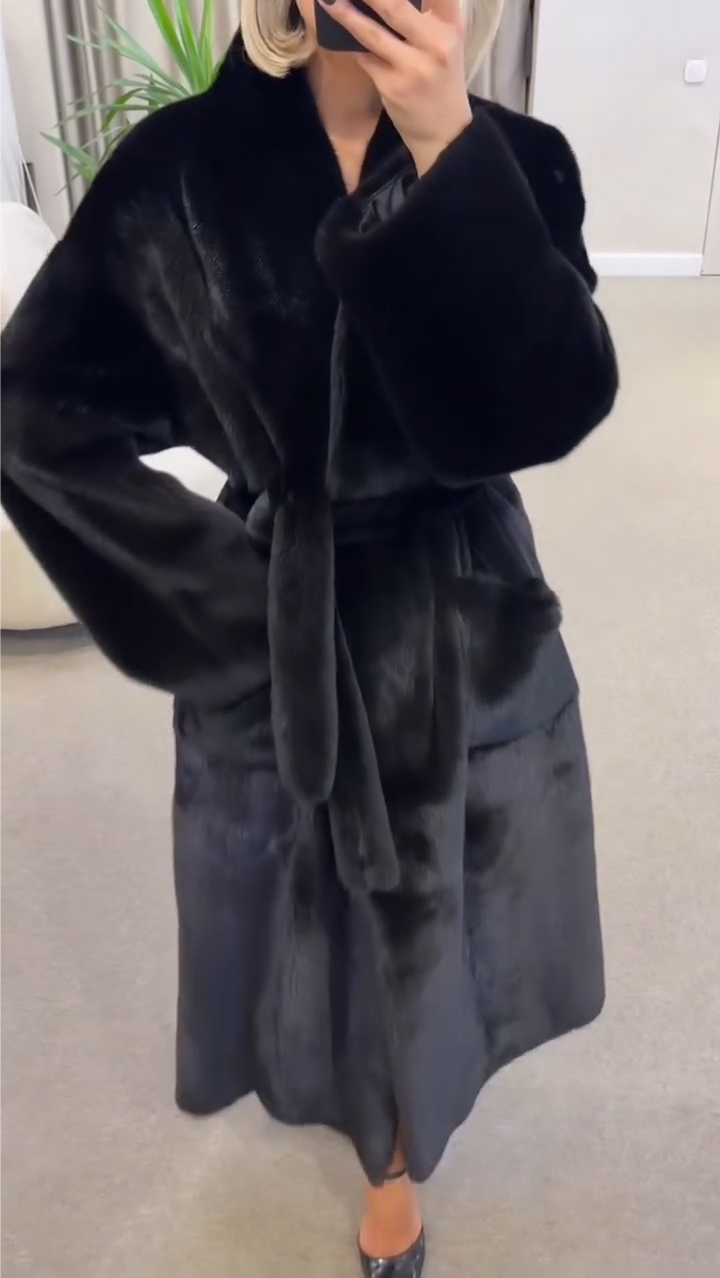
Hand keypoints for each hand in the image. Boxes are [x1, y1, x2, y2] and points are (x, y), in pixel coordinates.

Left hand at [319, 0, 472, 175]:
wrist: (444, 132)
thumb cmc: (441, 78)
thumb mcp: (446, 41)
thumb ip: (428, 12)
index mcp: (452, 25)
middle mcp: (436, 43)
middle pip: (397, 4)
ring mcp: (414, 67)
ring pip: (373, 31)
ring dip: (346, 12)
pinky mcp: (393, 86)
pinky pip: (363, 56)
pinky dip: (347, 40)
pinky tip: (333, 26)